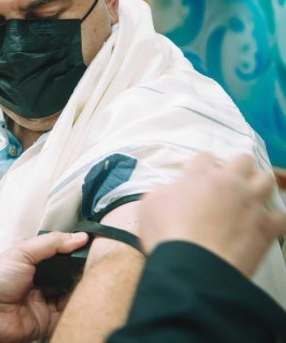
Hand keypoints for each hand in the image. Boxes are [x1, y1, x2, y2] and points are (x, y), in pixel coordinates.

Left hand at [0, 231, 88, 342]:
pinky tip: (85, 296)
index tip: (92, 245)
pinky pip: (69, 312)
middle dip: (80, 269)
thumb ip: (51, 243)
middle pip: (67, 274)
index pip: (59, 253)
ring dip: (82, 287)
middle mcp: (40, 281)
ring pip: (71, 293)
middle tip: (96, 263)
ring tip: (95, 278)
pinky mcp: (49, 320)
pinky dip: (78, 306)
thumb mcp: (22, 252)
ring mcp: (45, 301)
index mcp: (31, 262)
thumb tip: (79, 236)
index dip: (73, 249)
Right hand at [139, 153, 285, 276]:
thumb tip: (169, 192)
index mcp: (200, 174)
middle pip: (243, 160)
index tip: (196, 176)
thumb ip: (162, 192)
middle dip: (237, 167)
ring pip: (266, 180)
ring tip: (250, 197)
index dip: (201, 165)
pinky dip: (272, 219)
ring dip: (258, 186)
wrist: (192, 265)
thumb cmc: (166, 234)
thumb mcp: (149, 206)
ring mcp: (251, 203)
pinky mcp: (266, 227)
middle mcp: (229, 182)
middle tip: (227, 182)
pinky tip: (263, 225)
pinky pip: (280, 216)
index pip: (205, 156)